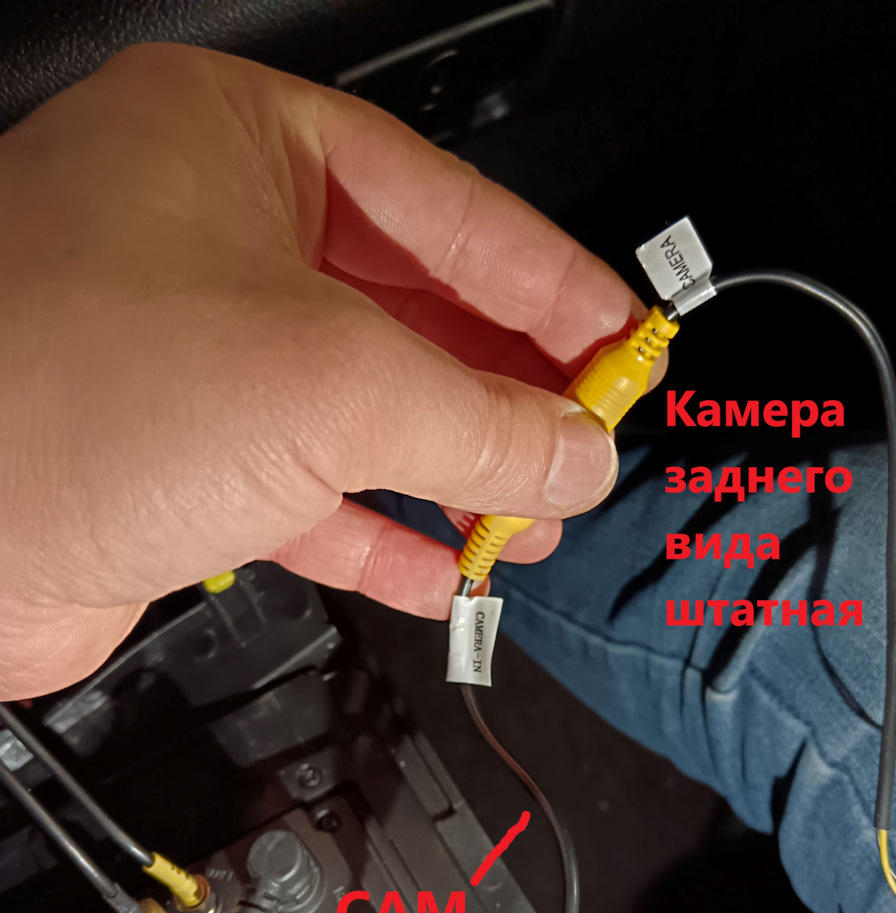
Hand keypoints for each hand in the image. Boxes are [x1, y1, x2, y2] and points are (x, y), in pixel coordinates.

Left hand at [0, 44, 663, 698]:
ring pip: (366, 410)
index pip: (448, 207)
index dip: (551, 283)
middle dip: (509, 388)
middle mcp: (211, 238)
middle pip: (413, 310)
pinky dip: (383, 532)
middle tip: (588, 435)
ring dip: (456, 471)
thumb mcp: (322, 383)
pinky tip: (442, 566)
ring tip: (532, 511)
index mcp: (239, 148)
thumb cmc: (47, 393)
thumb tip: (572, 447)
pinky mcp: (178, 462)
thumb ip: (477, 416)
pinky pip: (312, 491)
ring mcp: (193, 355)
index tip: (623, 341)